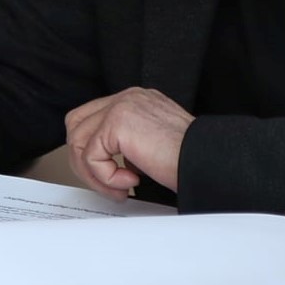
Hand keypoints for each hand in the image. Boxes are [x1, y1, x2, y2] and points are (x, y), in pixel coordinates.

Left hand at [65, 87, 193, 197]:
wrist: (208, 161)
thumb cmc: (189, 159)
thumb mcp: (150, 145)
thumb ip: (126, 143)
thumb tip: (102, 161)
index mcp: (135, 100)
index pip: (90, 118)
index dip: (91, 151)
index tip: (109, 176)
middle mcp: (127, 97)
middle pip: (76, 125)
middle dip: (84, 161)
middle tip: (107, 184)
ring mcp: (121, 106)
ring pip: (77, 142)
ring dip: (95, 174)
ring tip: (121, 187)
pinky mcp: (117, 122)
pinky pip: (91, 156)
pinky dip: (106, 178)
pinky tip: (131, 181)